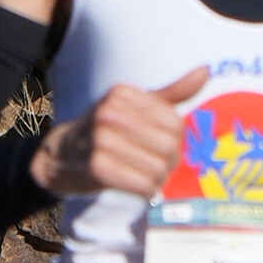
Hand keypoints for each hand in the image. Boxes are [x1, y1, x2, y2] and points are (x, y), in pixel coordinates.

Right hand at [30, 66, 211, 203]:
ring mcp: (101, 139)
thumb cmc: (102, 130)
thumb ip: (170, 93)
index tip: (164, 148)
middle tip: (160, 168)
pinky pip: (141, 184)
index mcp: (121, 93)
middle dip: (169, 163)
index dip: (176, 141)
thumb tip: (204, 71)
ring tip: (149, 179)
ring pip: (157, 168)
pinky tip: (140, 188)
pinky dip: (146, 191)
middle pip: (168, 146)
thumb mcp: (132, 107)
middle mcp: (109, 112)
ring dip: (158, 180)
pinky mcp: (96, 167)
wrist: (58, 156)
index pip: (174, 122)